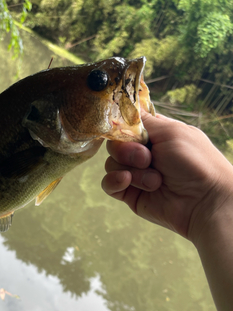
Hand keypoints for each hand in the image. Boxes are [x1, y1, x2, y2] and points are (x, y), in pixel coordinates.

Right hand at [101, 112, 232, 244]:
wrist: (202, 200)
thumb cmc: (194, 162)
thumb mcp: (170, 131)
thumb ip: (143, 121)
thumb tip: (121, 110)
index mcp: (155, 134)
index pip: (127, 125)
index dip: (123, 127)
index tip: (126, 130)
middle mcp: (143, 153)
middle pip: (115, 144)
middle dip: (127, 150)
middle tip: (147, 159)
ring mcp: (135, 174)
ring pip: (112, 164)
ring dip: (132, 170)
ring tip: (154, 180)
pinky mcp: (130, 193)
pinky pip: (108, 184)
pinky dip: (114, 181)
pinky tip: (127, 182)